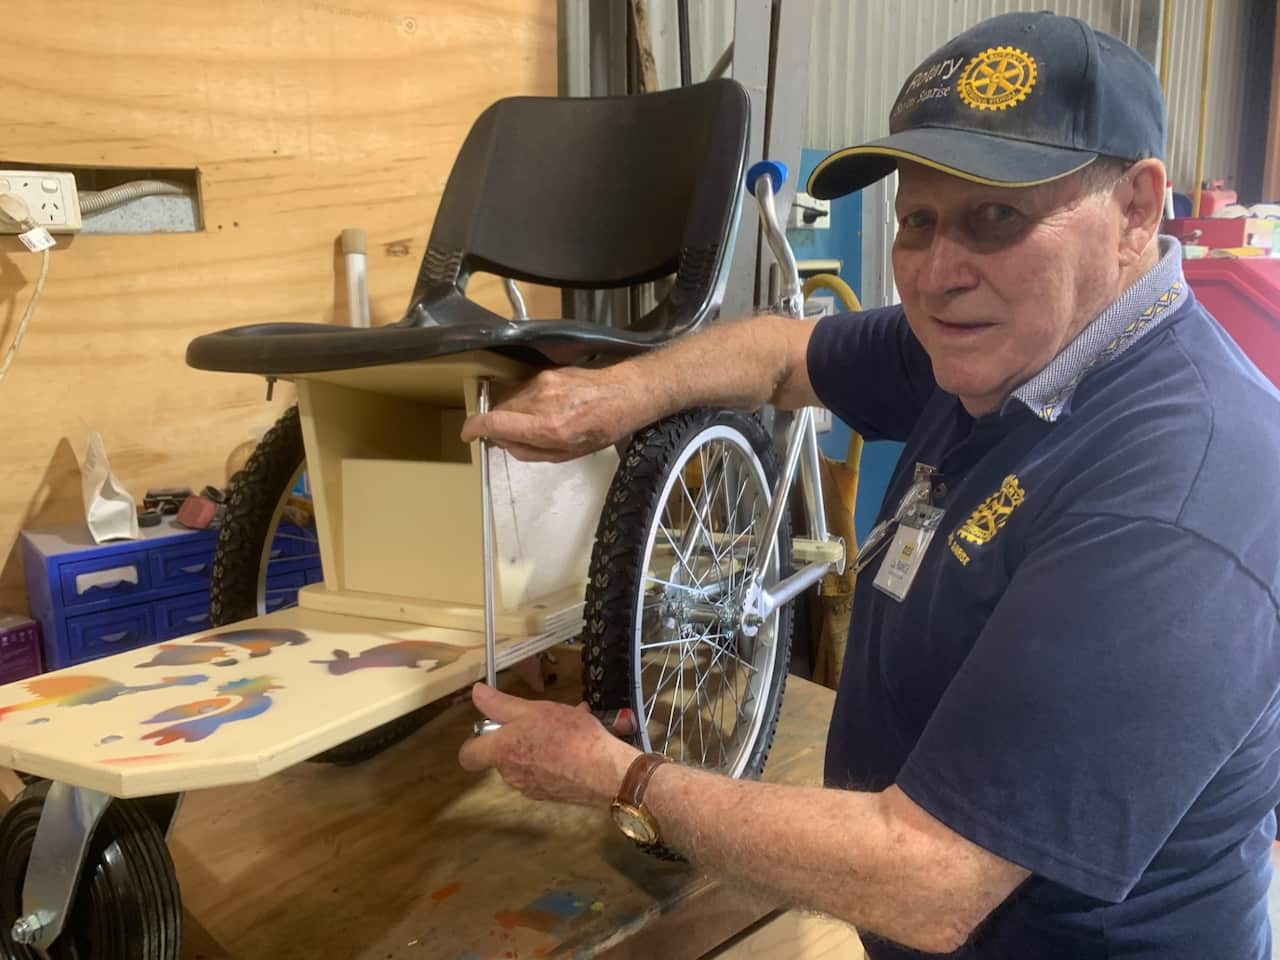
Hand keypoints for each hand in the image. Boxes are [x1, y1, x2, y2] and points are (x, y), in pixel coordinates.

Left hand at [457, 683, 638, 804]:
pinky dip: (557, 757)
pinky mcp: (552, 795)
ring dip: (541, 742)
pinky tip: (580, 742)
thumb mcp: (534, 710)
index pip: (468, 755)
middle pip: (502, 755)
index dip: (475, 740)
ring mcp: (531, 788)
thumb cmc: (568, 736)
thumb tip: (475, 693)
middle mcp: (511, 775)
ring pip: (528, 760)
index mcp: (501, 752)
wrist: (604, 772)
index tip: (493, 726)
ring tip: (569, 724)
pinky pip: (546, 771)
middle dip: (519, 735)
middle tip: (542, 718)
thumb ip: (501, 703)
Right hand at [460, 365, 656, 461]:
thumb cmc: (599, 430)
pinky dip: (525, 403)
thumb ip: (529, 451)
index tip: (468, 434)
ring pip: (510, 400)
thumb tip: (501, 443)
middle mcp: (541, 401)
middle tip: (509, 437)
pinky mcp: (547, 372)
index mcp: (548, 427)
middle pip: (499, 411)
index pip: (495, 421)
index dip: (474, 428)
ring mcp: (543, 383)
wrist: (623, 395)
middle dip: (497, 425)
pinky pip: (523, 390)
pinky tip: (545, 409)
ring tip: (535, 423)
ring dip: (512, 413)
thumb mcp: (565, 454)